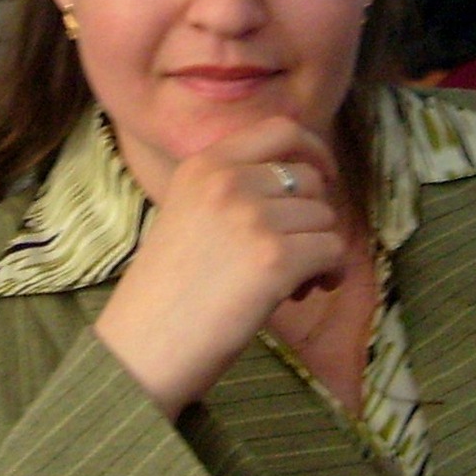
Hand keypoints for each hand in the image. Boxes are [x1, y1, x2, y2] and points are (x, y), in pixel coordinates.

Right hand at [94, 116, 354, 419]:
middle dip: (313, 215)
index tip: (324, 177)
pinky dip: (329, 273)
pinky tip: (302, 292)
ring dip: (318, 251)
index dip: (314, 150)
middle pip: (310, 178)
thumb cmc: (166, 292)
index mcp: (202, 165)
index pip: (280, 128)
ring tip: (289, 283)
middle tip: (293, 253)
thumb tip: (308, 182)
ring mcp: (252, 218)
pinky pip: (333, 251)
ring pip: (325, 218)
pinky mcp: (275, 259)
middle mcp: (227, 181)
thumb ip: (232, 188)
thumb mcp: (188, 212)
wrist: (142, 346)